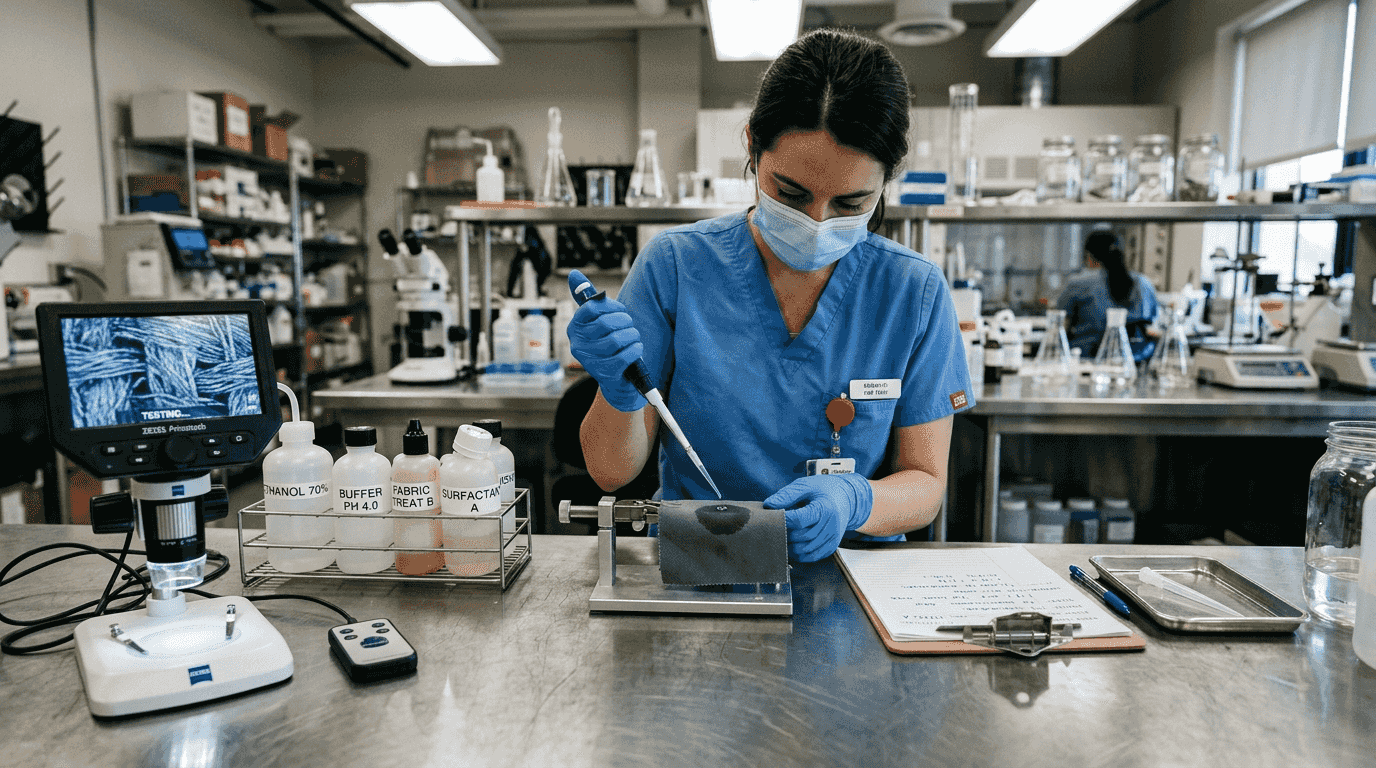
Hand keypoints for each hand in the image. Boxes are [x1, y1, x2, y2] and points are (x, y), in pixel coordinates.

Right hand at [566, 284, 646, 411]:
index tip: (619, 311)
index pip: (592, 307)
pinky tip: (636, 349)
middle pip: (607, 323)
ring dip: (632, 336)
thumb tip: (573, 273)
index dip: (612, 306)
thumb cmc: (609, 344)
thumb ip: (588, 297)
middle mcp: (578, 345)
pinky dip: (636, 349)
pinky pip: (625, 355)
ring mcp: (590, 361)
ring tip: (633, 338)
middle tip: (629, 326)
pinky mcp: (605, 374)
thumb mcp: (598, 320)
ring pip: (617, 339)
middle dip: (625, 322)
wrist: (617, 380)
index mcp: (575, 328)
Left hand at [764, 473, 872, 561]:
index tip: (772, 517)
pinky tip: (792, 545)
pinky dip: (799, 554)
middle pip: (801, 536)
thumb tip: (769, 505)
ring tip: (781, 537)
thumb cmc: (824, 490)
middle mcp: (831, 525)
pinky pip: (812, 557)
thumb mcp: (805, 485)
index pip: (799, 520)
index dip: (783, 520)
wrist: (846, 497)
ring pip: (805, 550)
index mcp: (824, 508)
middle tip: (774, 528)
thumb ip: (787, 495)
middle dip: (784, 534)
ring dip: (790, 546)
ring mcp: (832, 538)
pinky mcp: (831, 547)